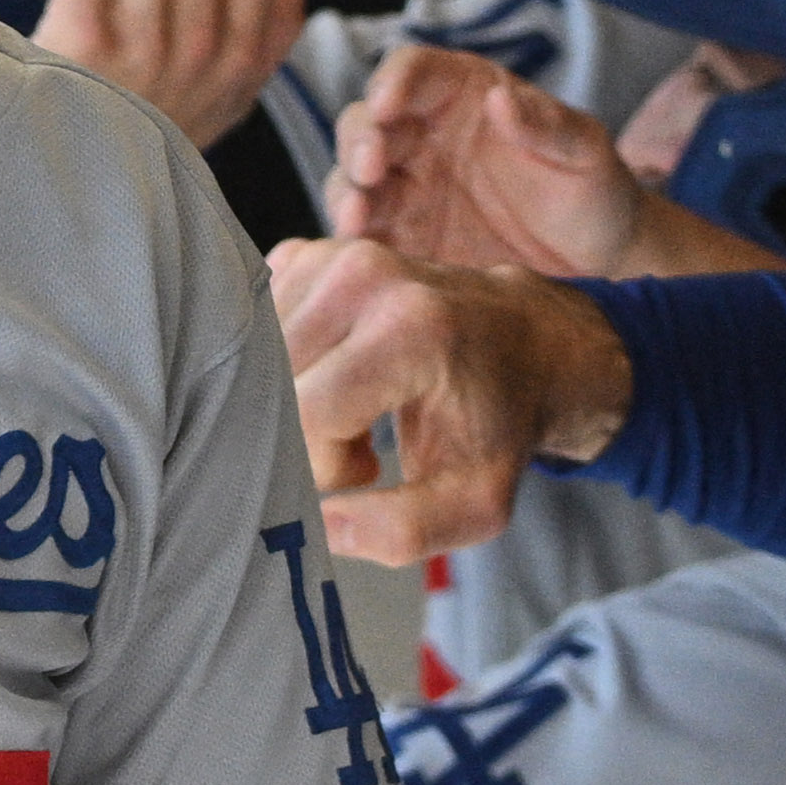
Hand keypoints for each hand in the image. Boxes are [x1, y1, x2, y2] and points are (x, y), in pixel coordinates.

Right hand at [266, 236, 636, 561]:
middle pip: (272, 384)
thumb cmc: (498, 424)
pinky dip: (283, 363)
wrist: (529, 343)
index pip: (306, 414)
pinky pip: (261, 325)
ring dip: (289, 397)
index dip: (320, 462)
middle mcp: (366, 276)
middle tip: (357, 445)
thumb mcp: (475, 502)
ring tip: (350, 408)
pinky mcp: (313, 252)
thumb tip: (321, 526)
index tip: (364, 469)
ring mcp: (335, 255)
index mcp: (409, 330)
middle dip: (299, 433)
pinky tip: (331, 372)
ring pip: (256, 356)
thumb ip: (401, 532)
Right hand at [330, 42, 761, 280]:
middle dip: (360, 140)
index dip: (393, 82)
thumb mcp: (585, 152)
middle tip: (371, 168)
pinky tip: (361, 249)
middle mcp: (426, 136)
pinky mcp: (404, 239)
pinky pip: (365, 234)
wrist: (599, 265)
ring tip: (358, 216)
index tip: (388, 105)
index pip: (414, 72)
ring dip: (347, 191)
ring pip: (353, 177)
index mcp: (465, 95)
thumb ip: (546, 123)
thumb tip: (499, 99)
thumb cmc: (595, 192)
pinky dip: (354, 240)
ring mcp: (409, 189)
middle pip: (368, 122)